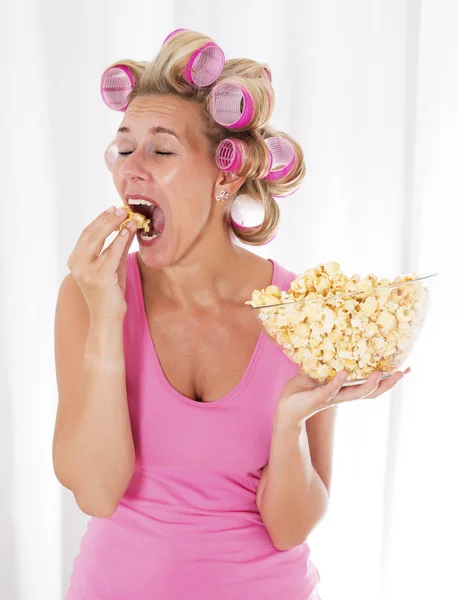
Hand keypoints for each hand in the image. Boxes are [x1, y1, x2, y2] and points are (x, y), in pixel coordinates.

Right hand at [67, 206, 136, 321]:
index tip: (113, 209)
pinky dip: (119, 241)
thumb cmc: (110, 292)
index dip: (100, 220)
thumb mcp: (114, 265)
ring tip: (126, 216)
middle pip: (90, 234)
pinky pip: (110, 254)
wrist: (108, 317)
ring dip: (113, 226)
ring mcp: (86, 272)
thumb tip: (128, 226)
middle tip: (121, 209)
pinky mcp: (99, 278)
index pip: (87, 234)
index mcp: (76, 260)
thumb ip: (119, 246)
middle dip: (107, 219)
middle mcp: (77, 265)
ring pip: (98, 241)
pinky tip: (127, 231)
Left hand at [276, 367, 411, 424]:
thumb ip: (325, 361)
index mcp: (345, 389)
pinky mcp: (318, 399)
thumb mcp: (316, 371)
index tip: (406, 369)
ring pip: (356, 395)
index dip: (389, 380)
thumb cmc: (302, 389)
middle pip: (371, 393)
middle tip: (401, 373)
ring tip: (378, 374)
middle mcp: (343, 396)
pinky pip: (330, 390)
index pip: (372, 386)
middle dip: (388, 384)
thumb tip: (331, 339)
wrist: (286, 406)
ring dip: (368, 385)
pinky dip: (337, 382)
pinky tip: (344, 372)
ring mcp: (332, 398)